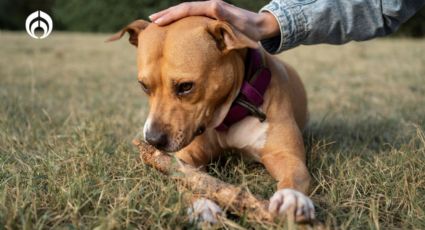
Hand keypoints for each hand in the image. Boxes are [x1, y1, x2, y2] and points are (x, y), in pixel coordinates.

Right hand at [149, 0, 278, 40]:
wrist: (261, 26)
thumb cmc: (250, 30)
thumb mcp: (240, 24)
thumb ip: (226, 15)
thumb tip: (213, 6)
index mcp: (213, 7)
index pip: (187, 9)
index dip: (172, 15)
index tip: (157, 21)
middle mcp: (210, 6)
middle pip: (183, 8)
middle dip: (167, 14)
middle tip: (151, 20)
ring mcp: (210, 11)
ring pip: (186, 12)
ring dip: (172, 16)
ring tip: (157, 22)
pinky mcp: (212, 16)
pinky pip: (192, 17)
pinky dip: (181, 20)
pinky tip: (174, 26)